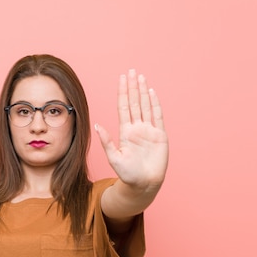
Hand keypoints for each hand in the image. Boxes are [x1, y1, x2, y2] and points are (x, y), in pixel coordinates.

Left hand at [95, 69, 168, 190]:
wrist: (143, 185)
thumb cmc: (127, 174)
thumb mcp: (114, 158)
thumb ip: (106, 141)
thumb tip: (97, 125)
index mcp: (125, 132)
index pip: (124, 107)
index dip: (123, 92)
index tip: (121, 78)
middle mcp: (137, 128)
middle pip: (134, 103)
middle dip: (133, 87)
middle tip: (131, 71)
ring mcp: (149, 131)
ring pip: (146, 106)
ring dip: (143, 92)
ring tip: (141, 77)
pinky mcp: (160, 136)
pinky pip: (158, 116)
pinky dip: (155, 104)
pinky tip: (152, 92)